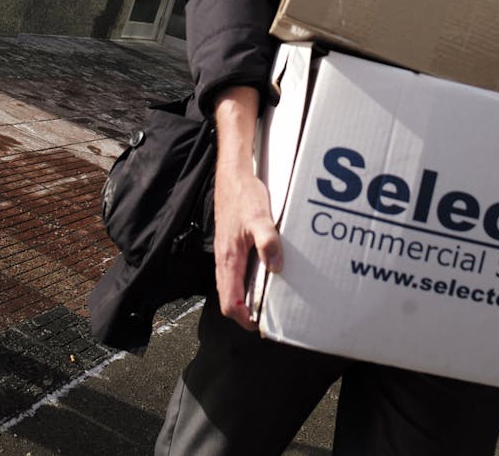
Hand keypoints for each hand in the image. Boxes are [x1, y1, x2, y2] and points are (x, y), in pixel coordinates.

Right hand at [210, 86, 281, 329]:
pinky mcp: (230, 244)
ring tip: (266, 300)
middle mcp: (223, 260)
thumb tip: (275, 267)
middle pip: (228, 298)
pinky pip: (235, 271)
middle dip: (245, 312)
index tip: (259, 324)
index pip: (229, 302)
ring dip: (245, 297)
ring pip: (230, 285)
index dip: (242, 318)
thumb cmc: (244, 195)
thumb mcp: (260, 217)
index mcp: (228, 259)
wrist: (232, 174)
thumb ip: (267, 241)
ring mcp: (225, 252)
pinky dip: (246, 281)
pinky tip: (263, 274)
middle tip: (267, 317)